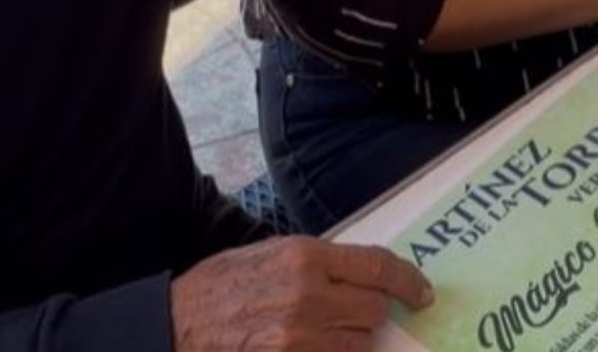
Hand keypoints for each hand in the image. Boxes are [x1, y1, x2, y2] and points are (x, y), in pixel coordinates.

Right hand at [171, 237, 433, 351]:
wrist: (175, 327)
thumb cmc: (218, 288)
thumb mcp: (266, 255)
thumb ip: (315, 263)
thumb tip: (358, 274)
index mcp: (304, 257)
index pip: (378, 267)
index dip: (408, 282)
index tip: (422, 293)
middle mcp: (310, 296)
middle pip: (374, 308)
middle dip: (370, 312)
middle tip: (353, 313)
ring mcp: (302, 339)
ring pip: (360, 343)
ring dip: (351, 340)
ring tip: (322, 333)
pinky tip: (314, 346)